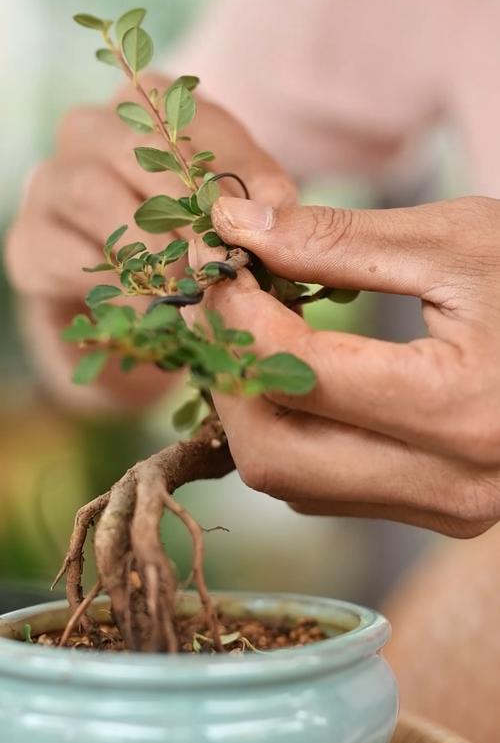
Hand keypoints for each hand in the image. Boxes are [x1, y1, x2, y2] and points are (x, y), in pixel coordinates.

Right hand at [5, 75, 295, 408]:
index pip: (190, 114)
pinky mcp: (29, 244)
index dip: (236, 163)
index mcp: (147, 107)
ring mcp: (51, 183)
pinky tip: (155, 309)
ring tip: (197, 285)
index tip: (277, 209)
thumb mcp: (240, 220)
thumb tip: (278, 205)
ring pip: (92, 190)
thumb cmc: (197, 255)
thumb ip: (261, 204)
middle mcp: (90, 130)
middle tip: (232, 257)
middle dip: (191, 204)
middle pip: (135, 146)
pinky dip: (116, 283)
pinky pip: (66, 254)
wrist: (137, 322)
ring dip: (151, 243)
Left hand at [197, 195, 499, 536]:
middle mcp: (456, 482)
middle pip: (276, 454)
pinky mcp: (439, 512)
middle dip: (227, 376)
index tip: (219, 269)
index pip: (302, 375)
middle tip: (219, 308)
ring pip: (291, 482)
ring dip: (250, 407)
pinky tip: (294, 375)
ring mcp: (448, 510)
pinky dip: (289, 432)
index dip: (239, 319)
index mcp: (464, 406)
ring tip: (252, 334)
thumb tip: (239, 230)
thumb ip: (337, 240)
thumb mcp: (454, 241)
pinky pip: (323, 489)